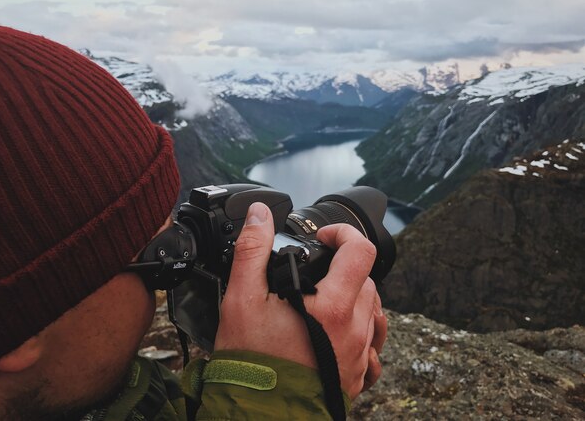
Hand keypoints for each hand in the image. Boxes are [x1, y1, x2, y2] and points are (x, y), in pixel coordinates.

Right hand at [214, 202, 386, 398]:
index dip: (342, 234)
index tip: (323, 238)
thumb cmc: (251, 362)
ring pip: (371, 309)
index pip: (360, 251)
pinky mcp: (357, 375)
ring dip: (353, 295)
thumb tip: (259, 214)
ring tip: (323, 300)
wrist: (258, 414)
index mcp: (333, 306)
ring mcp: (359, 355)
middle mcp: (354, 330)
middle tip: (315, 272)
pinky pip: (372, 342)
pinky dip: (359, 328)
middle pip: (367, 279)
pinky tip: (336, 330)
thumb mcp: (242, 298)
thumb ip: (252, 250)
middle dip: (343, 266)